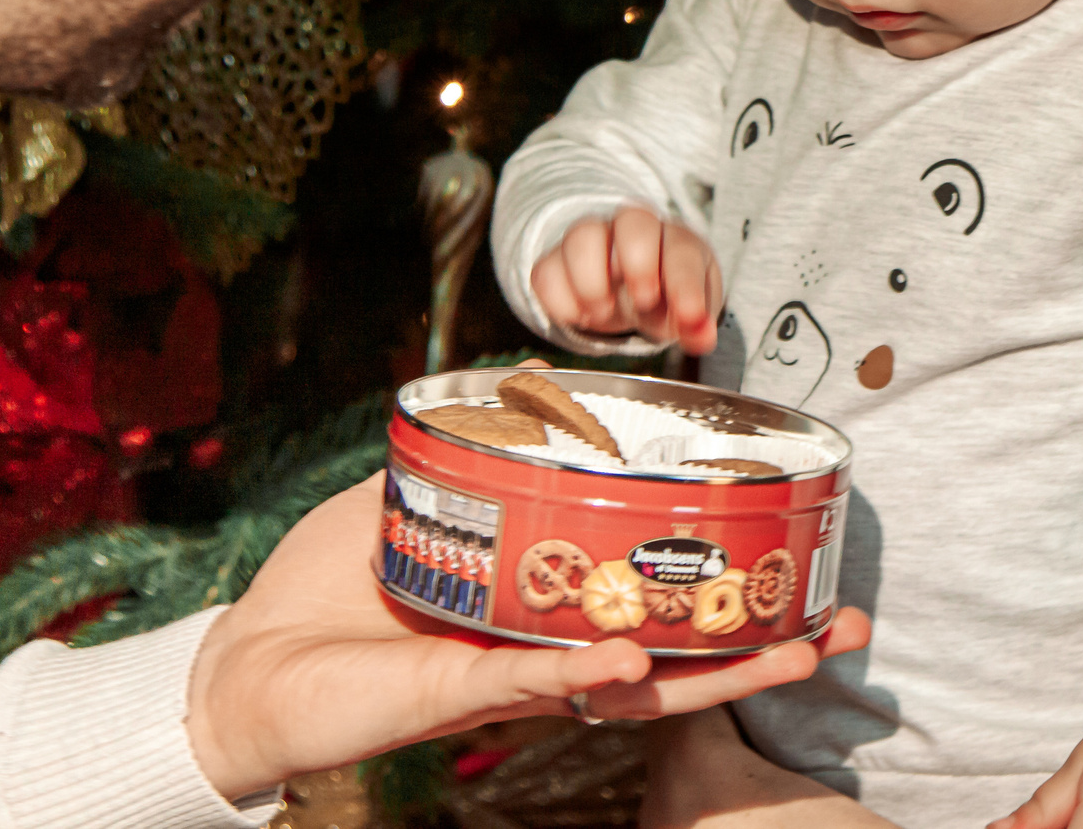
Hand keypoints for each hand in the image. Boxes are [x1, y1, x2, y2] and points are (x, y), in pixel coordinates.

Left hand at [183, 475, 869, 799]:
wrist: (242, 667)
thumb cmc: (318, 593)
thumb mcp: (408, 504)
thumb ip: (468, 456)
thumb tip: (523, 388)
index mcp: (549, 613)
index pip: (657, 609)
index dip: (730, 597)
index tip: (798, 566)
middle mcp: (548, 655)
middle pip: (680, 659)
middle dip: (766, 647)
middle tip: (840, 625)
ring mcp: (515, 680)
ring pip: (638, 684)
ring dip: (720, 671)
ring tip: (795, 651)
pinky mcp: (464, 693)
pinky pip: (538, 678)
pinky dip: (589, 666)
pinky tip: (638, 655)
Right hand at [533, 206, 723, 353]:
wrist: (634, 289)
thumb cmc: (667, 295)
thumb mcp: (689, 312)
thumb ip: (697, 323)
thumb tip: (703, 337)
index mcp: (676, 239)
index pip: (683, 250)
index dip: (685, 285)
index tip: (688, 317)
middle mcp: (633, 228)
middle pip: (633, 219)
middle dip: (639, 263)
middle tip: (643, 303)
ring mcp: (591, 239)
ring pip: (582, 236)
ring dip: (592, 282)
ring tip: (604, 314)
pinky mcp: (556, 261)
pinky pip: (545, 271)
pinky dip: (560, 301)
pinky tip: (580, 316)